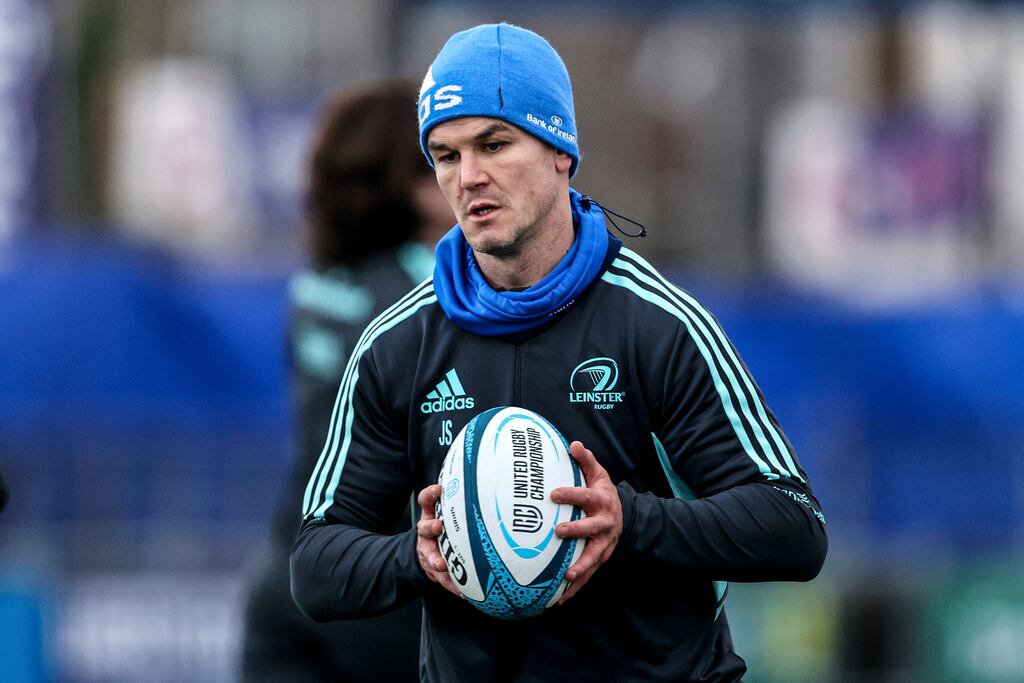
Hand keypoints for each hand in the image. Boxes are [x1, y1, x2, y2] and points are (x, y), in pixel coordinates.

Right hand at [416, 484, 461, 597]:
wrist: (428, 555)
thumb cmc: (447, 530)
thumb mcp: (450, 514)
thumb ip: (465, 505)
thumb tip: (499, 493)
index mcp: (432, 515)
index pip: (426, 501)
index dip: (430, 495)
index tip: (437, 490)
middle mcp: (428, 532)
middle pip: (425, 527)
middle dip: (430, 527)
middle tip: (437, 526)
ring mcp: (428, 551)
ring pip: (429, 554)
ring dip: (435, 559)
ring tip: (441, 565)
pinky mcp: (433, 570)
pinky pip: (442, 579)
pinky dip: (451, 585)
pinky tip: (462, 592)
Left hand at [550, 441, 621, 603]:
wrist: (625, 516)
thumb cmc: (603, 493)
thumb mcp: (599, 474)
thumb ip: (586, 460)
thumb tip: (573, 444)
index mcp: (602, 501)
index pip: (586, 496)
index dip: (571, 495)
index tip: (553, 494)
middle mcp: (605, 524)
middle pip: (591, 528)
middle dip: (576, 531)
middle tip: (558, 532)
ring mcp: (604, 544)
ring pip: (593, 557)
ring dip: (581, 567)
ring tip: (567, 577)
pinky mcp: (601, 559)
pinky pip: (589, 574)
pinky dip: (576, 587)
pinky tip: (560, 599)